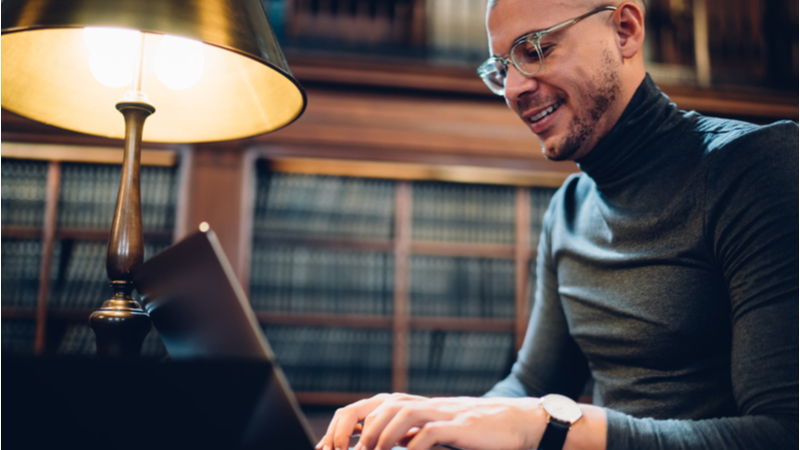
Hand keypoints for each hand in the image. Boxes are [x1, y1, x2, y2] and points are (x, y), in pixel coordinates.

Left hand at [325, 395, 546, 449]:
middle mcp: (426, 405)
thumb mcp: (433, 433)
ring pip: (402, 412)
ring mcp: (444, 413)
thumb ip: (406, 436)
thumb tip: (374, 445)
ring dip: (380, 434)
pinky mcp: (462, 426)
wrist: (517, 422)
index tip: (327, 447)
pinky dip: (415, 444)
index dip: (345, 423)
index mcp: (415, 407)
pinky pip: (432, 431)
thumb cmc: (474, 432)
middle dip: (355, 424)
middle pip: (381, 403)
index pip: (371, 405)